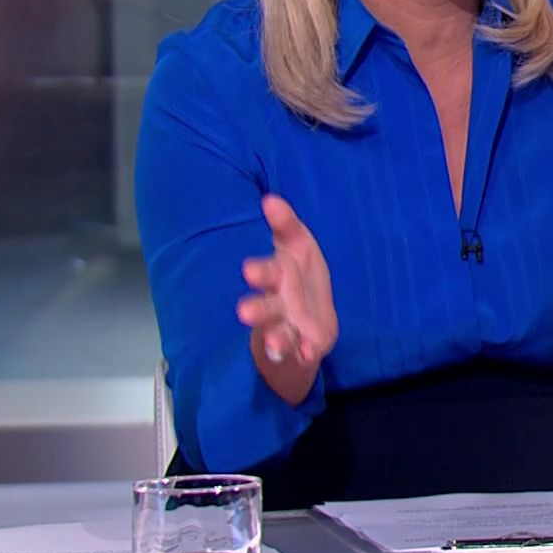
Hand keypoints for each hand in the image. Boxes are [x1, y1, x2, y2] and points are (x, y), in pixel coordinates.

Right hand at [237, 196, 338, 374]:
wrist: (308, 315)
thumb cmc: (297, 274)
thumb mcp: (297, 244)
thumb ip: (285, 224)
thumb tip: (270, 199)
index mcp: (276, 276)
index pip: (267, 272)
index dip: (260, 271)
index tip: (249, 270)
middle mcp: (277, 303)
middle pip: (264, 308)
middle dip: (256, 310)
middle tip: (245, 312)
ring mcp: (289, 326)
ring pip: (278, 334)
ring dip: (276, 340)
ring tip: (276, 348)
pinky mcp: (306, 343)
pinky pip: (304, 351)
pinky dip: (304, 353)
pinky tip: (307, 354)